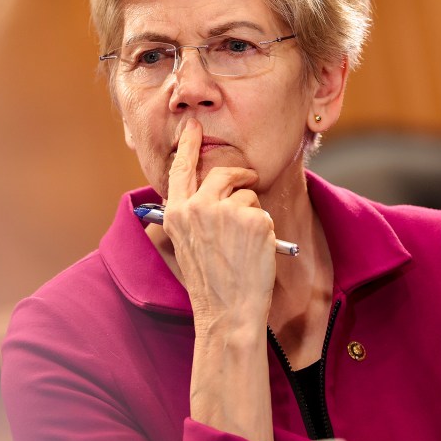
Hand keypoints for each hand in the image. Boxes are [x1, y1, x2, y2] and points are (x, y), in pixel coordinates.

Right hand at [163, 118, 276, 330]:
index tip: (194, 127)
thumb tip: (210, 192)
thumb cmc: (210, 285)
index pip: (181, 170)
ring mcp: (225, 212)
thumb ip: (192, 215)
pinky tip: (254, 252)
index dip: (189, 146)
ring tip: (244, 245)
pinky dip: (264, 229)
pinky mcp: (252, 219)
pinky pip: (262, 212)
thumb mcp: (187, 245)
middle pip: (222, 174)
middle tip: (250, 178)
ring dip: (252, 213)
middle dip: (239, 176)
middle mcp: (197, 207)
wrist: (228, 313)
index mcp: (176, 214)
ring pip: (247, 194)